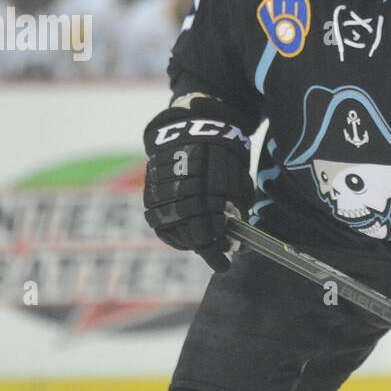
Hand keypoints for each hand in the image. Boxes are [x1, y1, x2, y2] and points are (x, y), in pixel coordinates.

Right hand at [142, 94, 255, 271]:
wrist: (197, 125)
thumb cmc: (226, 156)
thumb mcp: (239, 181)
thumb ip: (237, 211)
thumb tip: (240, 243)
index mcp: (209, 187)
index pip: (208, 232)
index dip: (215, 252)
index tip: (224, 265)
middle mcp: (183, 188)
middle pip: (188, 233)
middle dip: (203, 247)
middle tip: (215, 253)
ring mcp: (163, 186)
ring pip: (168, 226)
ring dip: (185, 240)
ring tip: (198, 243)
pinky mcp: (150, 183)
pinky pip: (154, 215)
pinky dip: (168, 228)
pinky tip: (180, 232)